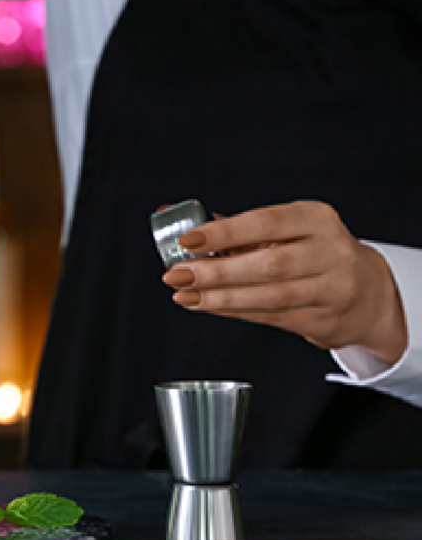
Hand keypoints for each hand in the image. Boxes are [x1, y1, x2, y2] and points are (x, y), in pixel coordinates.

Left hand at [161, 200, 407, 364]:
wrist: (367, 291)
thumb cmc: (311, 252)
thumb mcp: (286, 230)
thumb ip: (234, 228)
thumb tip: (173, 219)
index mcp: (316, 219)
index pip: (266, 222)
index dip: (225, 232)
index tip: (188, 240)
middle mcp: (330, 252)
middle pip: (268, 265)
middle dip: (216, 272)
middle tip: (176, 274)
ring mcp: (331, 289)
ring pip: (268, 296)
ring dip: (219, 298)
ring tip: (185, 295)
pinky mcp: (325, 319)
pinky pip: (270, 316)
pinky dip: (233, 311)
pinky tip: (208, 306)